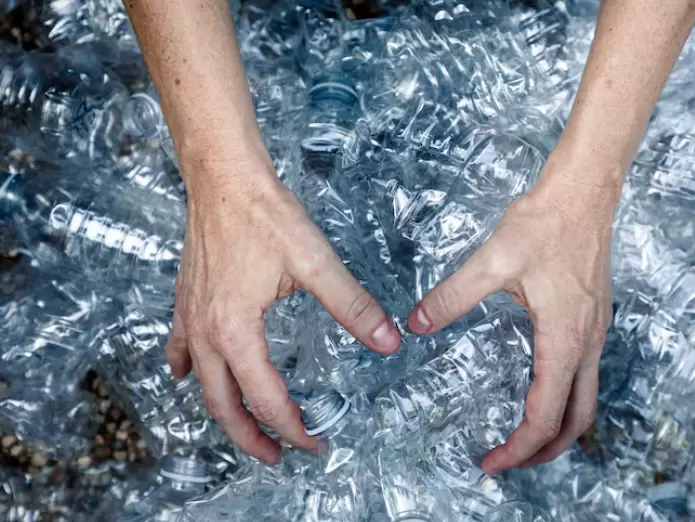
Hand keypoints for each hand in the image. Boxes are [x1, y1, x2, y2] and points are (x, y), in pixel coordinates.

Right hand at [165, 140, 400, 464]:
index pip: (266, 397)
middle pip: (223, 405)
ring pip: (202, 382)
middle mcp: (207, 331)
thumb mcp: (315, 262)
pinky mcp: (188, 299)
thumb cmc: (263, 214)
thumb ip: (352, 305)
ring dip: (222, 412)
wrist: (223, 178)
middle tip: (278, 456)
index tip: (314, 441)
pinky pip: (181, 347)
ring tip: (243, 429)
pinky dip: (188, 369)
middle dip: (251, 437)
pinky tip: (188, 374)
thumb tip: (387, 340)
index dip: (292, 427)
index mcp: (237, 330)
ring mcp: (191, 316)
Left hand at [407, 154, 614, 472]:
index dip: (518, 448)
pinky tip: (539, 388)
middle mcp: (587, 342)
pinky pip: (585, 375)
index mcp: (564, 339)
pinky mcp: (593, 318)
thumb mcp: (492, 261)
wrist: (584, 191)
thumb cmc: (545, 223)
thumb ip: (452, 297)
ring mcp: (595, 331)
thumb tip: (415, 324)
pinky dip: (565, 399)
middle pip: (577, 421)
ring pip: (586, 401)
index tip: (490, 462)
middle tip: (507, 461)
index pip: (545, 415)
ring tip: (524, 439)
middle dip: (544, 451)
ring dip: (559, 429)